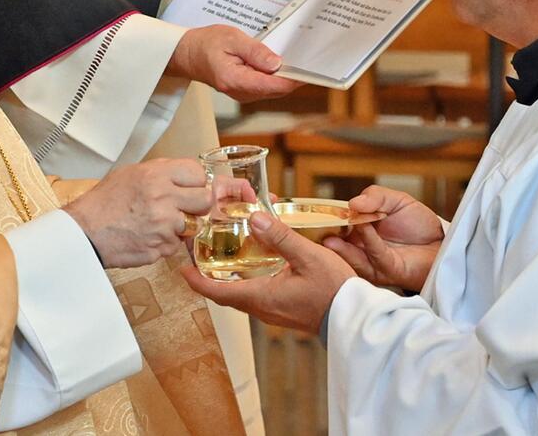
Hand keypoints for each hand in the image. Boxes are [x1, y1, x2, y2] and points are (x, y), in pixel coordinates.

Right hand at [64, 159, 210, 267]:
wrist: (84, 232)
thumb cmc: (104, 202)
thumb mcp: (131, 173)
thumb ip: (161, 172)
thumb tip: (185, 175)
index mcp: (157, 175)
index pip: (198, 174)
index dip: (196, 182)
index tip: (190, 188)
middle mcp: (164, 198)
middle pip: (204, 200)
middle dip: (197, 205)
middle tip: (184, 208)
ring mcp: (164, 225)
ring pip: (193, 226)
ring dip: (181, 226)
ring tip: (159, 223)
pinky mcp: (160, 248)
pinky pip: (176, 245)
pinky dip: (166, 243)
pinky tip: (149, 237)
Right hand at [167, 25, 299, 101]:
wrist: (188, 54)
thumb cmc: (206, 44)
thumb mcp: (232, 39)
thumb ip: (255, 52)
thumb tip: (276, 64)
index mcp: (236, 80)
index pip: (273, 86)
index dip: (294, 79)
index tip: (309, 71)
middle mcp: (240, 92)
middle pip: (277, 90)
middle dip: (293, 77)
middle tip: (308, 61)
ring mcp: (243, 94)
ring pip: (273, 90)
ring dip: (285, 77)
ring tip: (296, 60)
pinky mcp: (245, 91)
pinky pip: (266, 87)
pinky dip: (275, 77)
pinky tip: (280, 65)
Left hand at [180, 211, 354, 333]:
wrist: (355, 318)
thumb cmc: (335, 291)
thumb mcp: (307, 257)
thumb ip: (280, 237)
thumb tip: (255, 219)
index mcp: (260, 297)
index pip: (216, 293)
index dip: (195, 280)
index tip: (182, 267)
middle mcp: (261, 308)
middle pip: (224, 292)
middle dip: (209, 274)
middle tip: (200, 253)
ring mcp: (272, 310)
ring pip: (240, 293)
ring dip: (228, 277)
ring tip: (223, 253)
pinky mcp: (283, 308)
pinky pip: (255, 294)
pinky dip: (246, 279)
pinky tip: (255, 261)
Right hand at [321, 185, 444, 292]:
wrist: (442, 243)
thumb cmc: (418, 224)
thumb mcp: (397, 200)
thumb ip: (375, 196)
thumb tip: (352, 203)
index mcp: (360, 227)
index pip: (338, 224)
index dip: (327, 218)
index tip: (317, 212)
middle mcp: (361, 246)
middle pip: (338, 243)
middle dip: (328, 235)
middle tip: (319, 225)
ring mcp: (372, 260)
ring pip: (351, 254)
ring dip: (342, 243)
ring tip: (339, 228)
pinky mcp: (387, 270)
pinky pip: (375, 256)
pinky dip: (369, 241)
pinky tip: (365, 227)